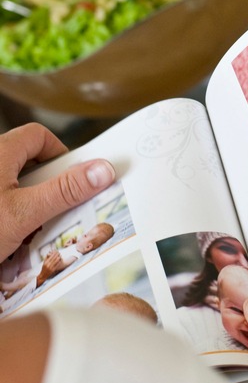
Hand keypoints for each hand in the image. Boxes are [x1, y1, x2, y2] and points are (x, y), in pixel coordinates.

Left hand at [0, 123, 115, 262]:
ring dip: (28, 209)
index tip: (71, 180)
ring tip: (30, 235)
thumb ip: (64, 191)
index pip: (38, 135)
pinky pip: (3, 206)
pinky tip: (10, 246)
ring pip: (14, 189)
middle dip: (45, 189)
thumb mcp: (23, 212)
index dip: (59, 154)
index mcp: (0, 151)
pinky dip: (10, 222)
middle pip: (28, 163)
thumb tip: (103, 170)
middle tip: (53, 213)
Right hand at [36, 250, 62, 287]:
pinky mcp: (53, 270)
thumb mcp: (44, 263)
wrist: (43, 275)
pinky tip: (60, 260)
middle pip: (54, 258)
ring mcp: (51, 267)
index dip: (54, 253)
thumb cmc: (43, 268)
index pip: (51, 257)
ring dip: (59, 258)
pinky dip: (59, 262)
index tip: (56, 251)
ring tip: (60, 256)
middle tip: (59, 252)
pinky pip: (57, 265)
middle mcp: (48, 265)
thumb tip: (49, 253)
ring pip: (56, 261)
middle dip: (57, 255)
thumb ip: (46, 258)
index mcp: (46, 262)